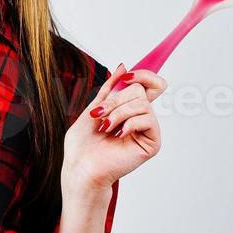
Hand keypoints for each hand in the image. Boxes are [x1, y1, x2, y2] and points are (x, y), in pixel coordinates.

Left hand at [61, 63, 165, 192]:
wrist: (80, 166)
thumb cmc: (83, 144)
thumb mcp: (93, 107)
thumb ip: (110, 88)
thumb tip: (124, 66)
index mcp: (128, 109)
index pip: (149, 84)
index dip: (143, 75)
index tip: (126, 77)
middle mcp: (140, 118)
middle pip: (140, 90)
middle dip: (115, 101)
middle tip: (100, 116)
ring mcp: (147, 130)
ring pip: (141, 103)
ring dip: (117, 113)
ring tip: (106, 128)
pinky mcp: (152, 143)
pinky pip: (147, 119)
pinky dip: (128, 124)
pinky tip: (118, 135)